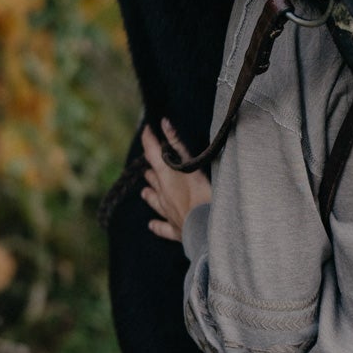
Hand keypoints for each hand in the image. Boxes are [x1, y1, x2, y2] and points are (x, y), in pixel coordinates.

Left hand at [141, 120, 211, 241]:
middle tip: (153, 163)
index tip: (146, 130)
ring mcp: (168, 213)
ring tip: (145, 191)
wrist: (207, 230)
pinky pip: (162, 228)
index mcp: (166, 177)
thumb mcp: (192, 165)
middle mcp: (163, 194)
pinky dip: (157, 225)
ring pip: (154, 201)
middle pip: (153, 178)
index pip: (152, 154)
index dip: (148, 140)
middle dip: (152, 170)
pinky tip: (151, 225)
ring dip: (150, 194)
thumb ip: (178, 144)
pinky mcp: (177, 230)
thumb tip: (164, 123)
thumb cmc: (203, 196)